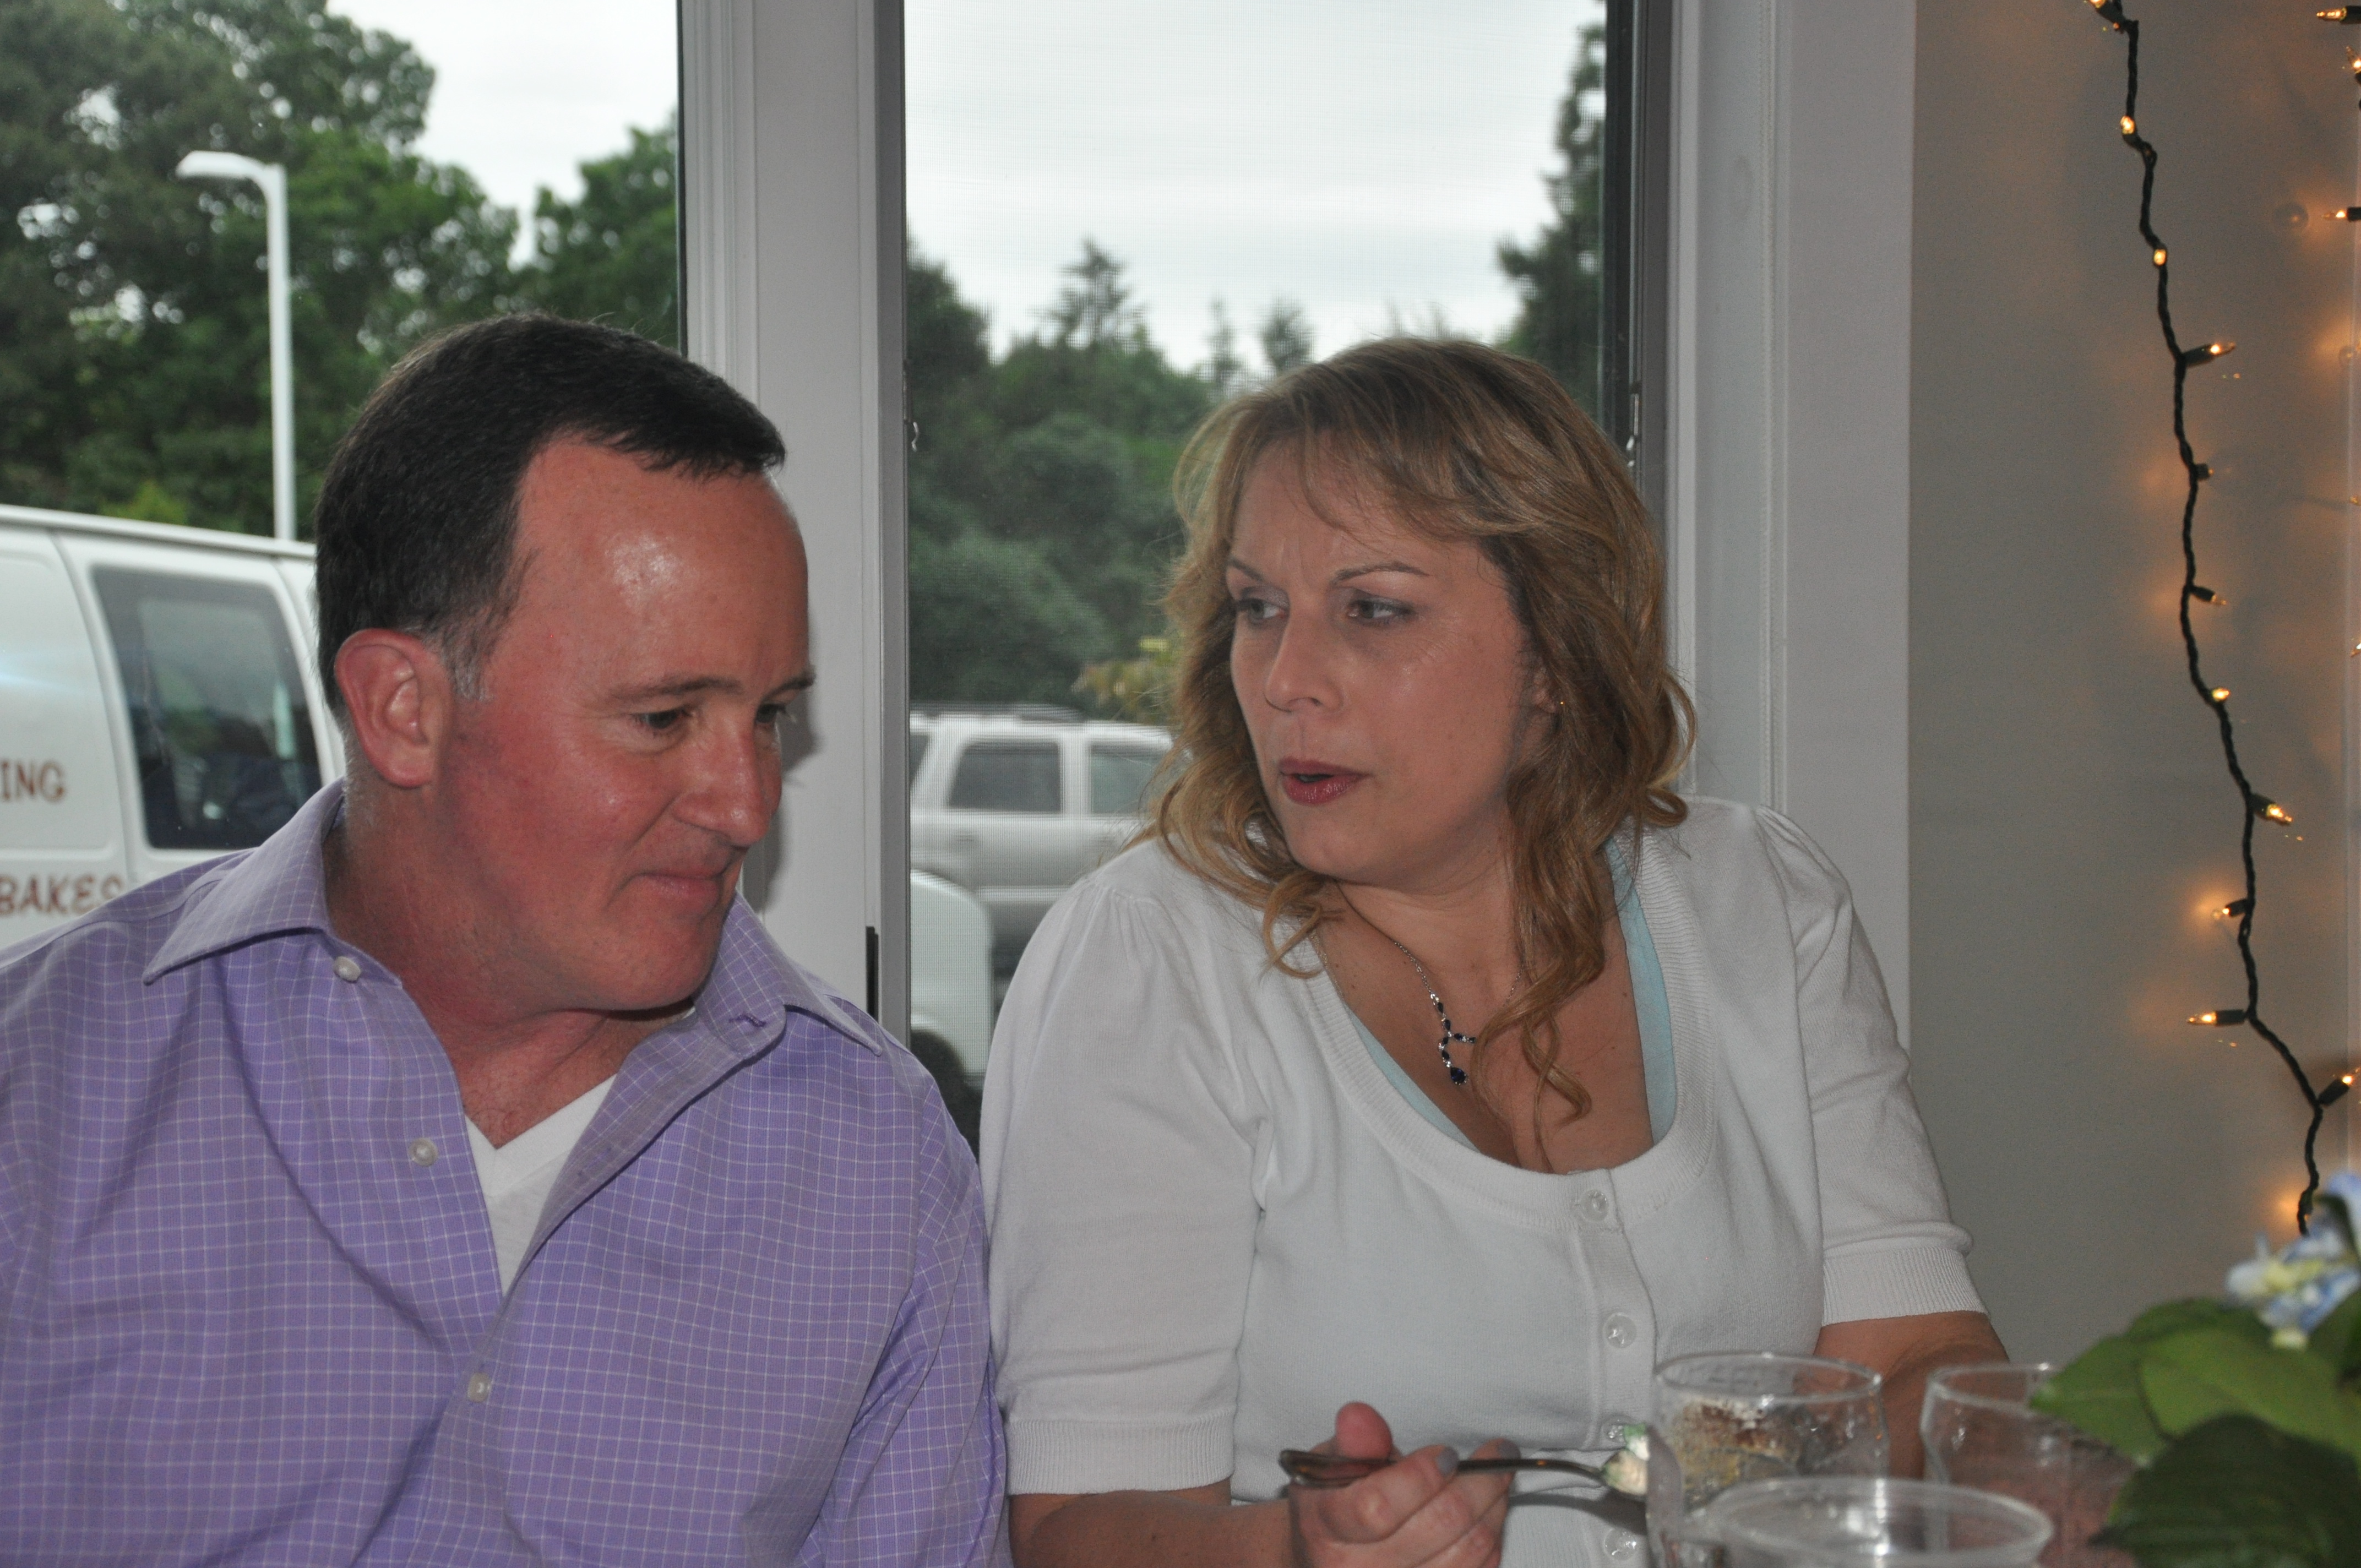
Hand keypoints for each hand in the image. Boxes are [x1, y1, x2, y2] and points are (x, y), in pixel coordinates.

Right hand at [1286, 1403, 1513, 1567]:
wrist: (1333, 1554)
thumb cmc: (1338, 1501)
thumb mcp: (1333, 1464)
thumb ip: (1353, 1442)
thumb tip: (1358, 1417)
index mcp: (1326, 1530)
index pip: (1377, 1508)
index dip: (1419, 1476)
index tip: (1445, 1452)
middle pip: (1436, 1526)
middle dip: (1477, 1481)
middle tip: (1497, 1451)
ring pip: (1468, 1549)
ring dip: (1493, 1505)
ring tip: (1497, 1475)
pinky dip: (1492, 1535)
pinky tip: (1490, 1509)